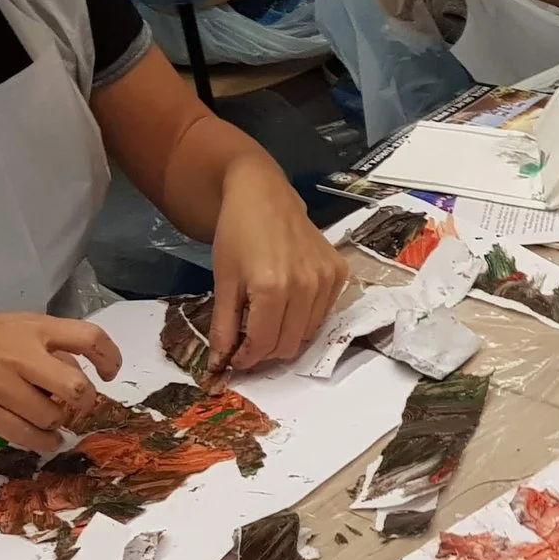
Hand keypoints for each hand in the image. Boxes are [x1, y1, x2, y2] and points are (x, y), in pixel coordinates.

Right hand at [0, 313, 123, 451]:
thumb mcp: (1, 327)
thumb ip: (36, 344)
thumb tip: (71, 369)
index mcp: (28, 327)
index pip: (88, 338)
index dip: (109, 358)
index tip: (109, 373)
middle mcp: (18, 352)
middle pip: (77, 387)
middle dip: (84, 403)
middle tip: (76, 407)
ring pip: (51, 415)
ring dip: (56, 424)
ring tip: (50, 423)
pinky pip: (24, 434)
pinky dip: (41, 442)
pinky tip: (43, 441)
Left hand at [206, 161, 346, 369]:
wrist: (263, 195)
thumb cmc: (237, 234)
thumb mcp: (224, 281)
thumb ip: (224, 326)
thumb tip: (220, 364)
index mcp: (272, 288)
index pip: (264, 344)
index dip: (247, 358)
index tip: (236, 359)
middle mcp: (305, 286)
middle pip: (289, 344)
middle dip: (266, 351)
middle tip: (249, 342)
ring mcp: (326, 279)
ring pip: (308, 333)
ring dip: (286, 336)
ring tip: (268, 321)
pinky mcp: (339, 272)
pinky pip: (323, 313)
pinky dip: (304, 318)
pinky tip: (289, 302)